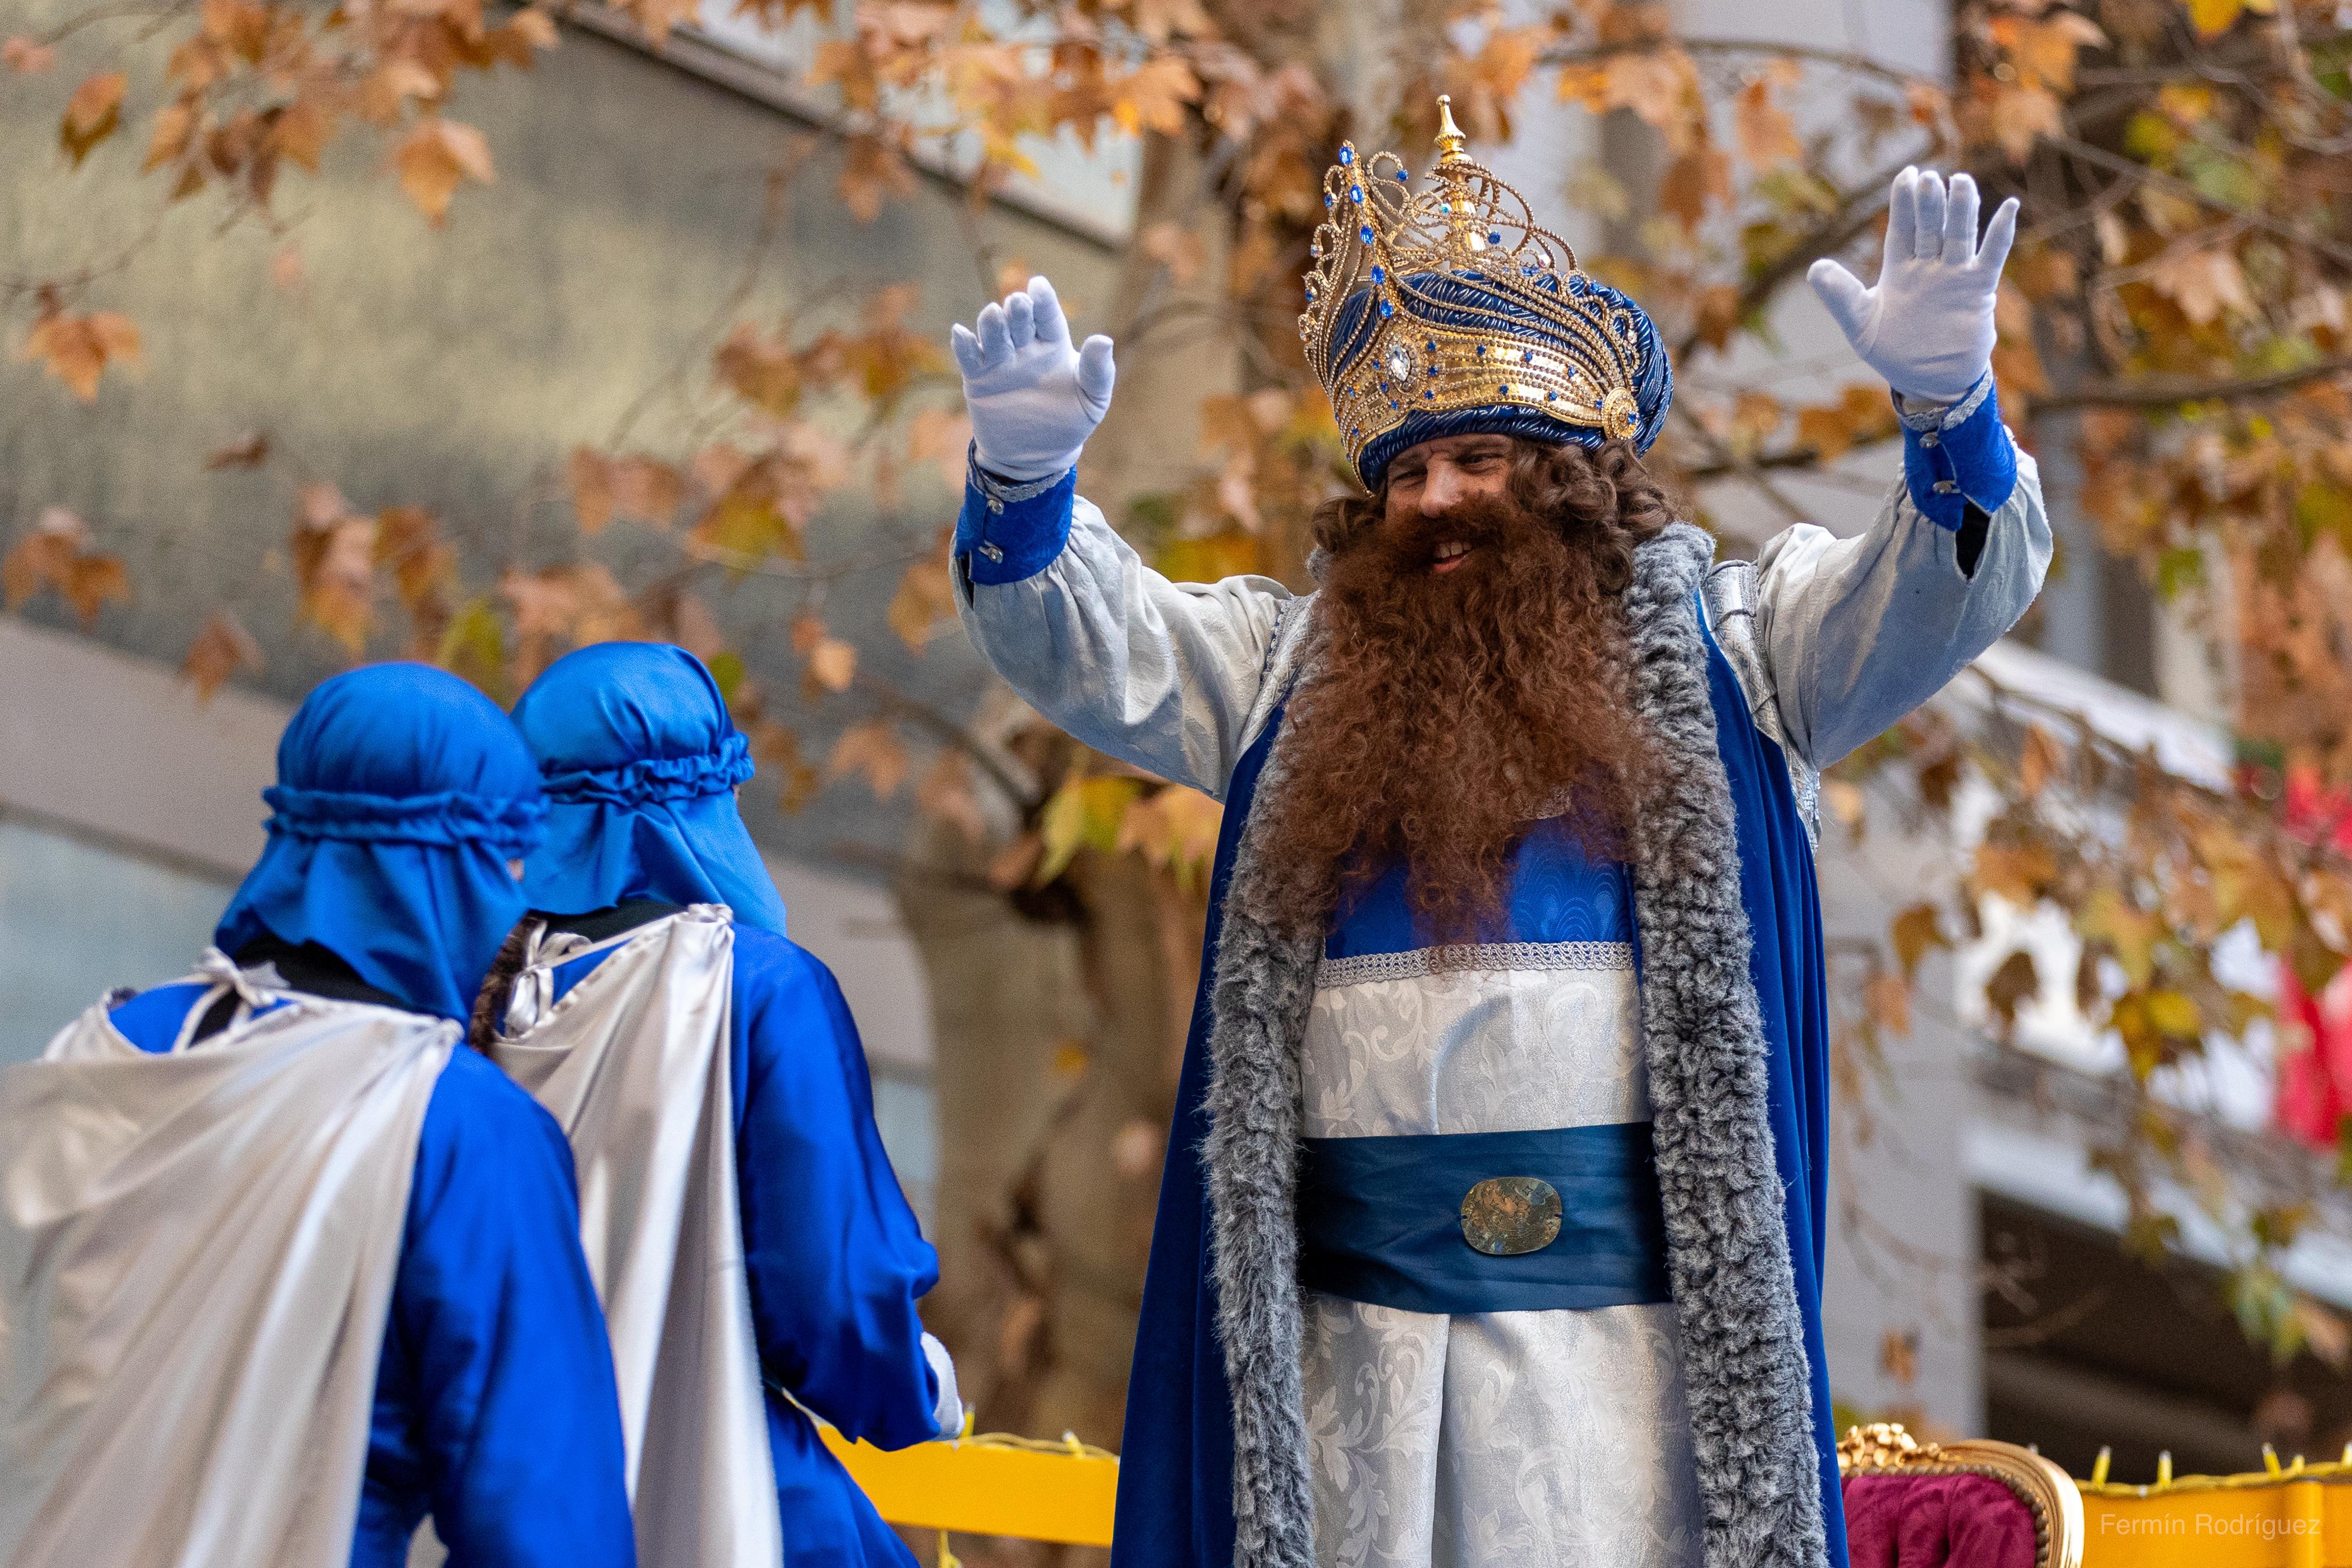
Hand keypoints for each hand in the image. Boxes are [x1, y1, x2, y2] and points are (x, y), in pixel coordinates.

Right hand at [950, 275, 1115, 481]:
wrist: (1036, 457)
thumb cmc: (1069, 422)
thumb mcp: (1092, 400)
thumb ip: (1098, 372)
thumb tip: (1104, 340)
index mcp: (1053, 345)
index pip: (1048, 317)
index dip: (1043, 301)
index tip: (1038, 286)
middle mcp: (1025, 347)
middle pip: (1019, 322)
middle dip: (1018, 311)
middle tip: (1018, 302)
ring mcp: (1000, 362)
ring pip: (993, 336)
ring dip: (991, 324)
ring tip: (993, 314)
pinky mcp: (978, 379)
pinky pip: (969, 359)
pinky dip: (964, 345)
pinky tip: (961, 333)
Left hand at [1807, 168, 2016, 404]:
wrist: (1928, 380)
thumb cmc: (1893, 351)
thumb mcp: (1859, 324)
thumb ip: (1840, 295)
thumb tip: (1814, 268)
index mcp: (1899, 268)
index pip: (1902, 227)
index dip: (1903, 201)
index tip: (1907, 174)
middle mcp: (1928, 265)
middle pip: (1930, 226)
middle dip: (1929, 203)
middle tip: (1928, 177)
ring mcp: (1954, 275)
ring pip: (1959, 235)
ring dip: (1961, 210)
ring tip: (1960, 181)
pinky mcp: (1977, 290)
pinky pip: (1992, 256)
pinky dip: (2000, 233)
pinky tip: (2009, 208)